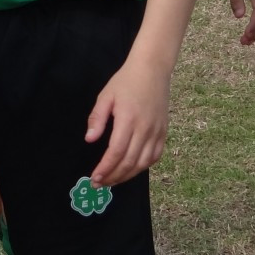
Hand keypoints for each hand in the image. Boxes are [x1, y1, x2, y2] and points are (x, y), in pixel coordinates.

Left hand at [84, 61, 171, 187]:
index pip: (116, 152)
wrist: (152, 70)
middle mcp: (145, 129)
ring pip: (143, 163)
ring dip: (127, 175)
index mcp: (129, 120)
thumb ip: (97, 118)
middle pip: (130, 162)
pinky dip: (143, 167)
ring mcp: (157, 132)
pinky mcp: (164, 132)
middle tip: (99, 183)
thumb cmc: (125, 82)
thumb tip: (90, 140)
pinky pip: (155, 156)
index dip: (106, 168)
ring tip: (113, 180)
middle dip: (113, 176)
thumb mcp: (106, 96)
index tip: (94, 177)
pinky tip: (131, 170)